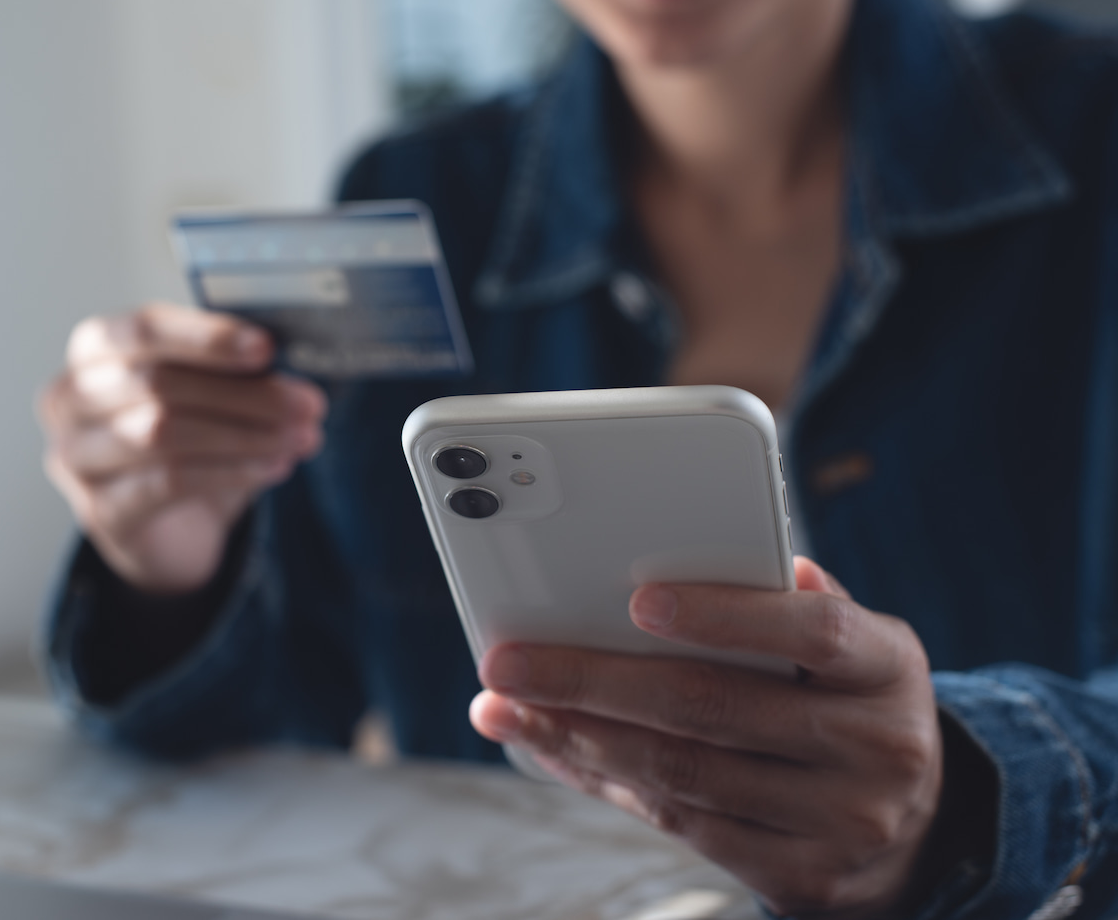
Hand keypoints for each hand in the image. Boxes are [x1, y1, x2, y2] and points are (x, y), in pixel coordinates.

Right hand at [38, 303, 325, 591]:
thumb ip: (230, 370)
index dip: (207, 336)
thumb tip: (285, 365)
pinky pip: (169, 483)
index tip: (266, 347)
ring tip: (300, 438)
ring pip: (164, 433)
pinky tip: (274, 468)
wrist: (165, 529)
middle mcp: (71, 399)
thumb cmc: (183, 442)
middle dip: (245, 393)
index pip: (145, 330)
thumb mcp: (205, 394)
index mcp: (95, 350)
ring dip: (245, 434)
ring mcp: (77, 458)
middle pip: (160, 383)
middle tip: (307, 403)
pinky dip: (231, 472)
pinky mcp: (101, 510)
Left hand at [469, 558, 942, 918]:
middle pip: (714, 708)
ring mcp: (840, 823)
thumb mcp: (853, 647)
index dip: (727, 615)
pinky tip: (555, 750)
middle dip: (594, 681)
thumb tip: (733, 552)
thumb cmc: (852, 703)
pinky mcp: (800, 877)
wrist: (920, 826)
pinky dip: (605, 783)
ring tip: (508, 707)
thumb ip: (791, 603)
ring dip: (577, 737)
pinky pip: (680, 826)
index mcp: (887, 668)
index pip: (812, 631)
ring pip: (682, 773)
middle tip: (510, 660)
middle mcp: (876, 750)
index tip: (640, 600)